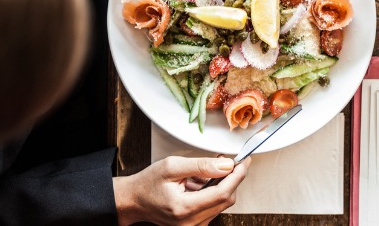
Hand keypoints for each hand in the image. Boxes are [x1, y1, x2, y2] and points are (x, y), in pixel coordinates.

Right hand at [113, 156, 250, 225]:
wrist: (134, 200)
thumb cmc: (148, 183)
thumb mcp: (172, 166)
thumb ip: (201, 165)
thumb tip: (226, 164)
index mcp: (184, 208)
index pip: (222, 193)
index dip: (237, 175)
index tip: (244, 160)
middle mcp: (191, 223)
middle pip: (226, 199)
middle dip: (233, 178)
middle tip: (232, 159)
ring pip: (221, 203)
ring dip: (223, 184)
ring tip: (211, 168)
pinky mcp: (194, 225)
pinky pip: (213, 207)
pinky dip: (214, 191)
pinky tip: (204, 180)